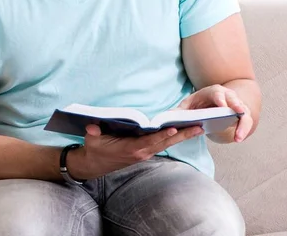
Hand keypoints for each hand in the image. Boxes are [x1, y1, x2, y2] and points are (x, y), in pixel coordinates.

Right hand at [66, 124, 203, 179]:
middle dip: (182, 135)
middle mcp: (141, 152)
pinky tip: (182, 132)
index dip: (162, 135)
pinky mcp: (144, 151)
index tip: (174, 128)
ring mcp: (144, 153)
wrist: (94, 164)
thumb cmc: (94, 149)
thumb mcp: (91, 140)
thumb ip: (93, 133)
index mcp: (131, 149)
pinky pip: (162, 144)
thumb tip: (91, 126)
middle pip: (165, 142)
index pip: (150, 141)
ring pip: (166, 143)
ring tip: (198, 128)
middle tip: (199, 127)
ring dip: (182, 136)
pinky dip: (173, 137)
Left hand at [177, 84, 252, 142]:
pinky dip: (244, 130)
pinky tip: (239, 138)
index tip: (222, 106)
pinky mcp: (243, 115)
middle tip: (239, 112)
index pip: (217, 93)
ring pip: (244, 112)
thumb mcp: (188, 105)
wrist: (214, 103)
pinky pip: (246, 122)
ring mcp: (237, 104)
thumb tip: (167, 117)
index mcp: (212, 91)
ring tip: (238, 137)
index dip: (220, 98)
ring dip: (243, 123)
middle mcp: (227, 96)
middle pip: (234, 99)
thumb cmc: (199, 104)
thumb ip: (179, 111)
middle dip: (236, 105)